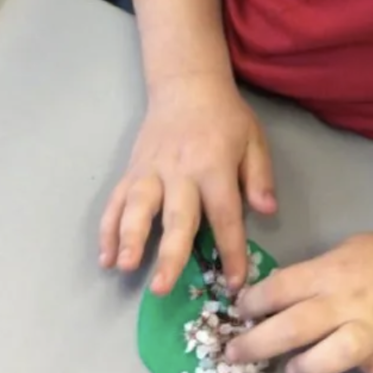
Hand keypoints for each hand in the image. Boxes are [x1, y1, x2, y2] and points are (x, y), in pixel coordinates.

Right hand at [99, 82, 275, 293]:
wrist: (187, 84)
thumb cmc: (225, 117)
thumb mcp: (253, 140)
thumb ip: (259, 177)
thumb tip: (267, 211)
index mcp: (214, 167)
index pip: (225, 216)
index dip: (231, 251)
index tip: (234, 283)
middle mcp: (180, 172)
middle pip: (176, 217)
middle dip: (170, 254)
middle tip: (162, 288)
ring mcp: (151, 171)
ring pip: (138, 207)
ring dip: (130, 238)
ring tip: (124, 267)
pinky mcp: (132, 170)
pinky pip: (115, 201)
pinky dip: (107, 228)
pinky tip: (105, 256)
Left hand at [228, 231, 372, 372]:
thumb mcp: (350, 249)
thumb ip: (316, 271)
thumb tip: (276, 292)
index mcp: (335, 271)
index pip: (283, 287)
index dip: (253, 302)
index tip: (237, 313)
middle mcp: (351, 302)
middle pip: (297, 324)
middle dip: (258, 342)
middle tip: (234, 354)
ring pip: (334, 353)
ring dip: (306, 366)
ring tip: (292, 371)